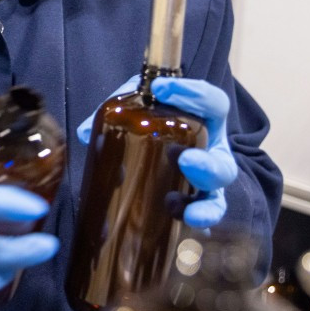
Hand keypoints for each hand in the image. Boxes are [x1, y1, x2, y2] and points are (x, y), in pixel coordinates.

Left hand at [77, 75, 237, 228]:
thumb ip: (116, 114)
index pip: (213, 103)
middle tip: (184, 159)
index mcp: (204, 124)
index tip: (160, 88)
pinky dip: (197, 221)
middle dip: (207, 165)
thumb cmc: (153, 124)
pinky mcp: (195, 207)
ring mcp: (206, 186)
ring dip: (203, 204)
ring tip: (175, 203)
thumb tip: (86, 133)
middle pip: (223, 163)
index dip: (194, 93)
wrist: (156, 151)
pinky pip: (204, 219)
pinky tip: (183, 222)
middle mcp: (212, 155)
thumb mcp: (138, 110)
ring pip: (217, 197)